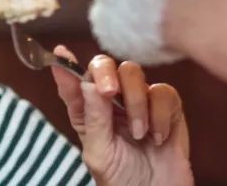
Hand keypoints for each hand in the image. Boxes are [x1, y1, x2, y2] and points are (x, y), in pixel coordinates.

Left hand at [51, 46, 192, 185]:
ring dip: (135, 102)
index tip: (60, 53)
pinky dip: (160, 113)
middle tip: (110, 92)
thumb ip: (93, 117)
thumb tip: (88, 83)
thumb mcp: (99, 152)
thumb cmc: (122, 179)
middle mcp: (111, 103)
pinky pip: (164, 92)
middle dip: (106, 73)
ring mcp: (139, 103)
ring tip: (139, 134)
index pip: (74, 83)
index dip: (66, 66)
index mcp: (88, 112)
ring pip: (134, 74)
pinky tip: (157, 138)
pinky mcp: (167, 110)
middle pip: (106, 66)